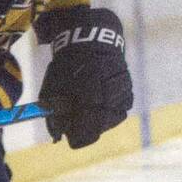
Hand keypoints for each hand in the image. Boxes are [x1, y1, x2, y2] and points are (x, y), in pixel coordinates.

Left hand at [38, 6, 133, 148]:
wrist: (91, 42)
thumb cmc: (66, 67)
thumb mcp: (52, 89)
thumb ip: (53, 114)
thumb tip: (57, 139)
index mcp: (88, 92)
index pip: (86, 130)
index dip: (76, 137)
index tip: (68, 137)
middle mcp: (109, 93)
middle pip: (98, 127)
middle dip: (84, 127)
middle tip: (73, 119)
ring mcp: (122, 93)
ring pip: (110, 121)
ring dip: (97, 119)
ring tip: (85, 105)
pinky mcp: (129, 91)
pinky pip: (119, 111)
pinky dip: (108, 110)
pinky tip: (98, 101)